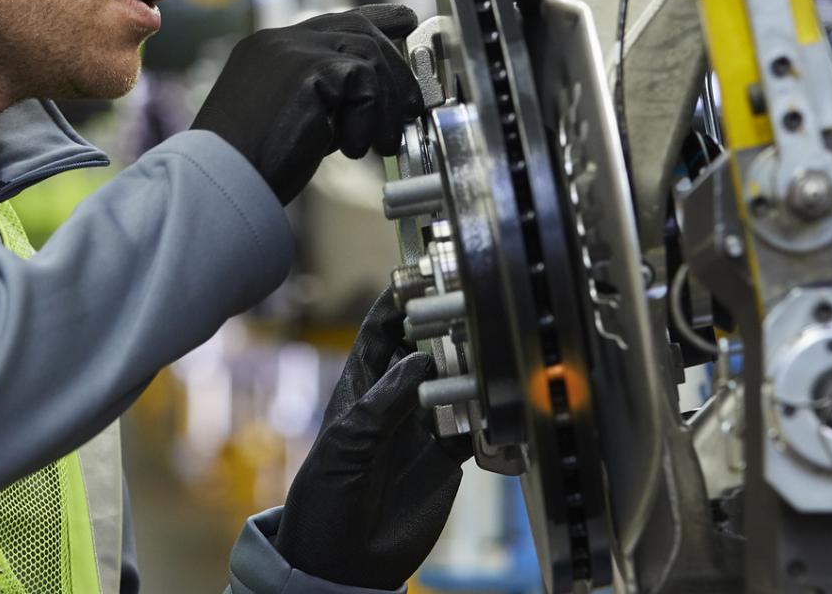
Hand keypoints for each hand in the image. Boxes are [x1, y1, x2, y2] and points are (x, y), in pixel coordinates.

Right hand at [192, 5, 423, 203]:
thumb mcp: (291, 119)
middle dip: (396, 65)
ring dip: (387, 104)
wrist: (220, 180)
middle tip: (414, 105)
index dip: (376, 19)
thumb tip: (370, 99)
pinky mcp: (308, 68)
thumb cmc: (250, 164)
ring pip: (369, 53)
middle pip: (358, 28)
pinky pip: (364, 81)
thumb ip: (324, 98)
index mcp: (270, 50)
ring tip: (384, 144)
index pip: (333, 21)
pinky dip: (369, 118)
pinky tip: (351, 149)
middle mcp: (279, 40)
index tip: (406, 21)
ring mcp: (292, 49)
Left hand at [273, 287, 470, 589]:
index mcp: (362, 387)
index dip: (401, 298)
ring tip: (498, 347)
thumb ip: (385, 403)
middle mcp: (397, 399)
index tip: (425, 270)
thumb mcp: (348, 444)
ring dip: (476, 366)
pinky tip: (506, 401)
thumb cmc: (325, 499)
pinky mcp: (449, 456)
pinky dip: (493, 414)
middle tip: (475, 305)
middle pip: (428, 347)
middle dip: (449, 325)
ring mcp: (425, 426)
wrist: (340, 562)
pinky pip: (478, 426)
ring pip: (459, 381)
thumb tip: (422, 360)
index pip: (382, 328)